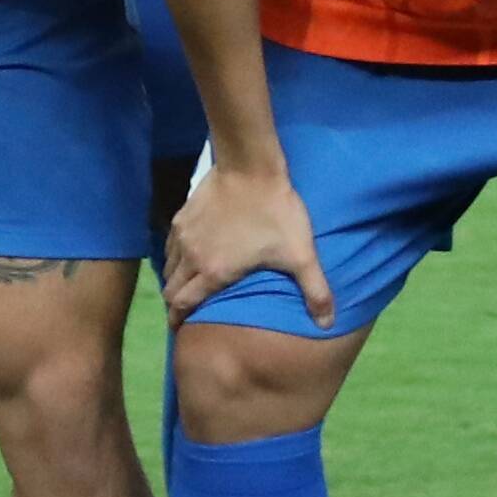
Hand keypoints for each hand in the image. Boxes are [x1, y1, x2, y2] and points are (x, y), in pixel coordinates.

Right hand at [159, 149, 333, 332]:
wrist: (250, 166)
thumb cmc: (275, 212)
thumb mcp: (301, 254)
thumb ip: (315, 291)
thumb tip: (328, 324)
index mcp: (213, 272)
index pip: (183, 305)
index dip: (178, 321)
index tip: (178, 330)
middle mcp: (191, 257)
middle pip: (170, 289)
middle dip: (174, 304)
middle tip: (183, 312)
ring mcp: (183, 235)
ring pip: (168, 267)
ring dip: (175, 280)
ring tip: (186, 285)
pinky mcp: (182, 215)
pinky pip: (170, 245)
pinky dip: (175, 257)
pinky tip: (188, 254)